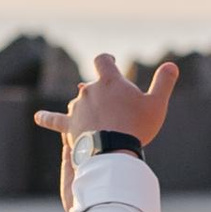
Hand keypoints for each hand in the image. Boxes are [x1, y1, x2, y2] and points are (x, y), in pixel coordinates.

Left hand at [36, 53, 180, 204]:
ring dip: (88, 108)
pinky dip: (47, 118)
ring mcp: (77, 108)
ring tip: (100, 122)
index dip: (107, 60)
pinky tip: (38, 116)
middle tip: (118, 113)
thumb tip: (172, 65)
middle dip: (103, 95)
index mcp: (110, 81)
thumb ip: (164, 82)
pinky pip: (55, 120)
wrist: (113, 150)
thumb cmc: (137, 127)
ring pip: (80, 102)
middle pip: (93, 86)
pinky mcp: (69, 125)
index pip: (103, 61)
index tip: (111, 62)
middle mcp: (89, 90)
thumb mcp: (156, 104)